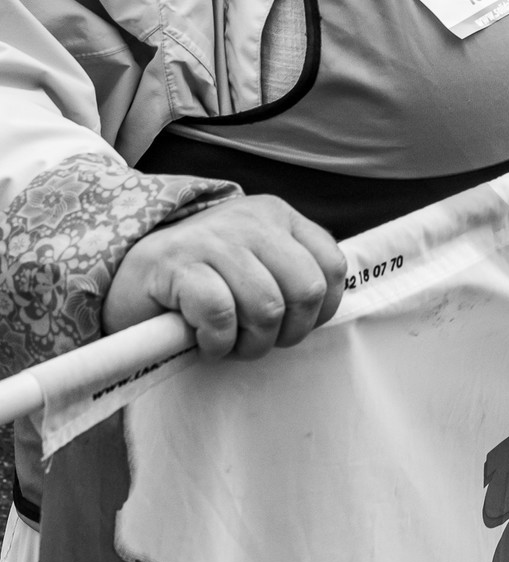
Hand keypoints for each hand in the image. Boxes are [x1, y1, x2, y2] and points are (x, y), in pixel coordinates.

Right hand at [103, 194, 346, 360]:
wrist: (124, 275)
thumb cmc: (198, 280)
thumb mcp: (254, 264)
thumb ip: (289, 273)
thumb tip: (325, 308)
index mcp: (277, 217)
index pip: (332, 265)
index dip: (323, 310)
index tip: (295, 326)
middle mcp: (251, 220)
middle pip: (306, 289)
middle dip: (289, 331)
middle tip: (260, 342)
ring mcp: (213, 238)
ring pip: (267, 306)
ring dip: (251, 343)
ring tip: (230, 344)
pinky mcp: (177, 263)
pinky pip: (221, 314)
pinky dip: (217, 342)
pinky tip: (205, 341)